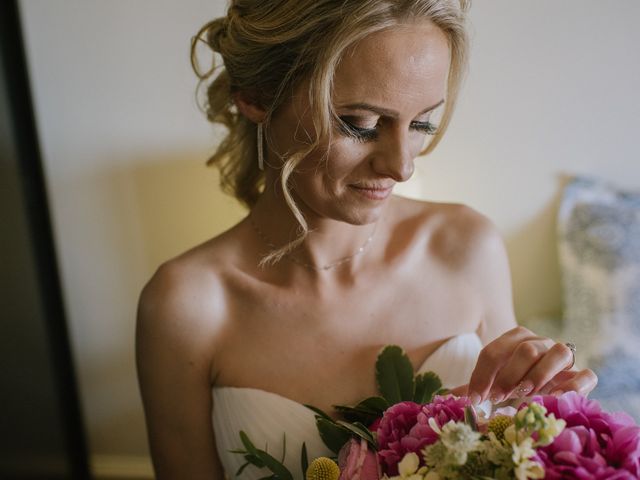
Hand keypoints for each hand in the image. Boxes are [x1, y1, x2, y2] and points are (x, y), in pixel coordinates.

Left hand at [461, 326, 597, 403]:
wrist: (548, 390)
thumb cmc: (513, 384)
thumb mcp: (493, 383)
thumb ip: (475, 387)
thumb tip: (447, 397)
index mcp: (516, 339)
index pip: (494, 351)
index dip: (482, 375)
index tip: (475, 398)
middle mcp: (541, 343)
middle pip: (527, 349)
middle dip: (509, 375)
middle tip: (498, 398)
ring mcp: (565, 357)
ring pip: (559, 353)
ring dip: (539, 376)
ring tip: (524, 396)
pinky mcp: (583, 376)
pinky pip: (586, 375)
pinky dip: (572, 386)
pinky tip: (555, 400)